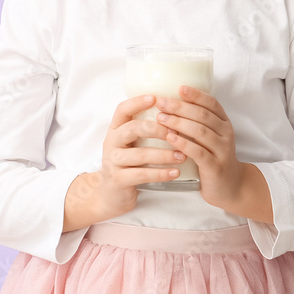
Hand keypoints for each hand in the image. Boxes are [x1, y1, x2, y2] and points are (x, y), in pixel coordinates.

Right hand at [94, 94, 187, 218]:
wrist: (112, 195)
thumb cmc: (129, 163)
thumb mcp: (131, 143)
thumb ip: (144, 129)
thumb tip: (173, 111)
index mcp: (115, 129)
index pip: (122, 110)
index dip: (137, 102)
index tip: (156, 98)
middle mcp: (111, 142)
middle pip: (132, 128)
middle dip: (157, 129)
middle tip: (176, 132)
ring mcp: (113, 161)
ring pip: (140, 154)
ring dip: (164, 154)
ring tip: (182, 155)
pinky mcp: (119, 179)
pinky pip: (142, 174)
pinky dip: (161, 173)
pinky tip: (176, 172)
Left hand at [155, 85, 246, 209]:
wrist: (230, 187)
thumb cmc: (213, 157)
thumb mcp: (209, 137)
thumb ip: (196, 122)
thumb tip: (168, 104)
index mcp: (224, 123)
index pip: (212, 103)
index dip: (196, 95)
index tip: (179, 87)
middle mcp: (226, 134)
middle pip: (203, 115)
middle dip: (180, 107)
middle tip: (161, 102)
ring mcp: (223, 150)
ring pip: (200, 131)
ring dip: (178, 123)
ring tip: (161, 118)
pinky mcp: (216, 167)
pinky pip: (199, 152)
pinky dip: (183, 143)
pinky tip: (170, 138)